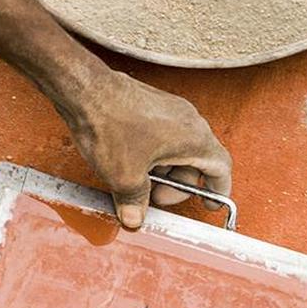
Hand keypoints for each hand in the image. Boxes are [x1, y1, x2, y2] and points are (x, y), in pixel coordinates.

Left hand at [55, 62, 232, 228]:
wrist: (86, 90)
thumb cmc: (111, 125)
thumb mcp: (124, 176)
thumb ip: (134, 201)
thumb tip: (134, 217)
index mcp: (194, 138)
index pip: (220, 169)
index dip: (218, 191)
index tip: (210, 204)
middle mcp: (188, 121)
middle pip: (196, 162)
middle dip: (177, 185)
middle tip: (153, 198)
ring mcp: (170, 110)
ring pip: (176, 149)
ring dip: (162, 171)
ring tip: (137, 182)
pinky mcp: (151, 105)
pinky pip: (161, 136)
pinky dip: (152, 155)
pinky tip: (128, 163)